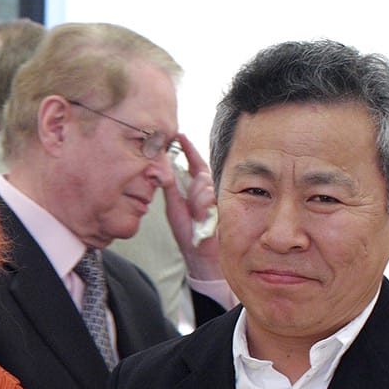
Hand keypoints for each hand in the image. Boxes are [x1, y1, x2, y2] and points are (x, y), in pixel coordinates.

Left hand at [160, 133, 221, 280]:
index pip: (194, 164)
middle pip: (201, 173)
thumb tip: (163, 168)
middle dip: (194, 189)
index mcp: (196, 189)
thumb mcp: (174, 207)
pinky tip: (202, 217)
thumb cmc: (187, 233)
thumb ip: (171, 188)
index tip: (179, 135)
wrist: (199, 254)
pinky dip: (202, 206)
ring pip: (206, 183)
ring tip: (196, 217)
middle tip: (192, 211)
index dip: (188, 149)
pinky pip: (211, 195)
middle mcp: (209, 190)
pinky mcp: (225, 204)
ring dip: (197, 201)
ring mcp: (219, 196)